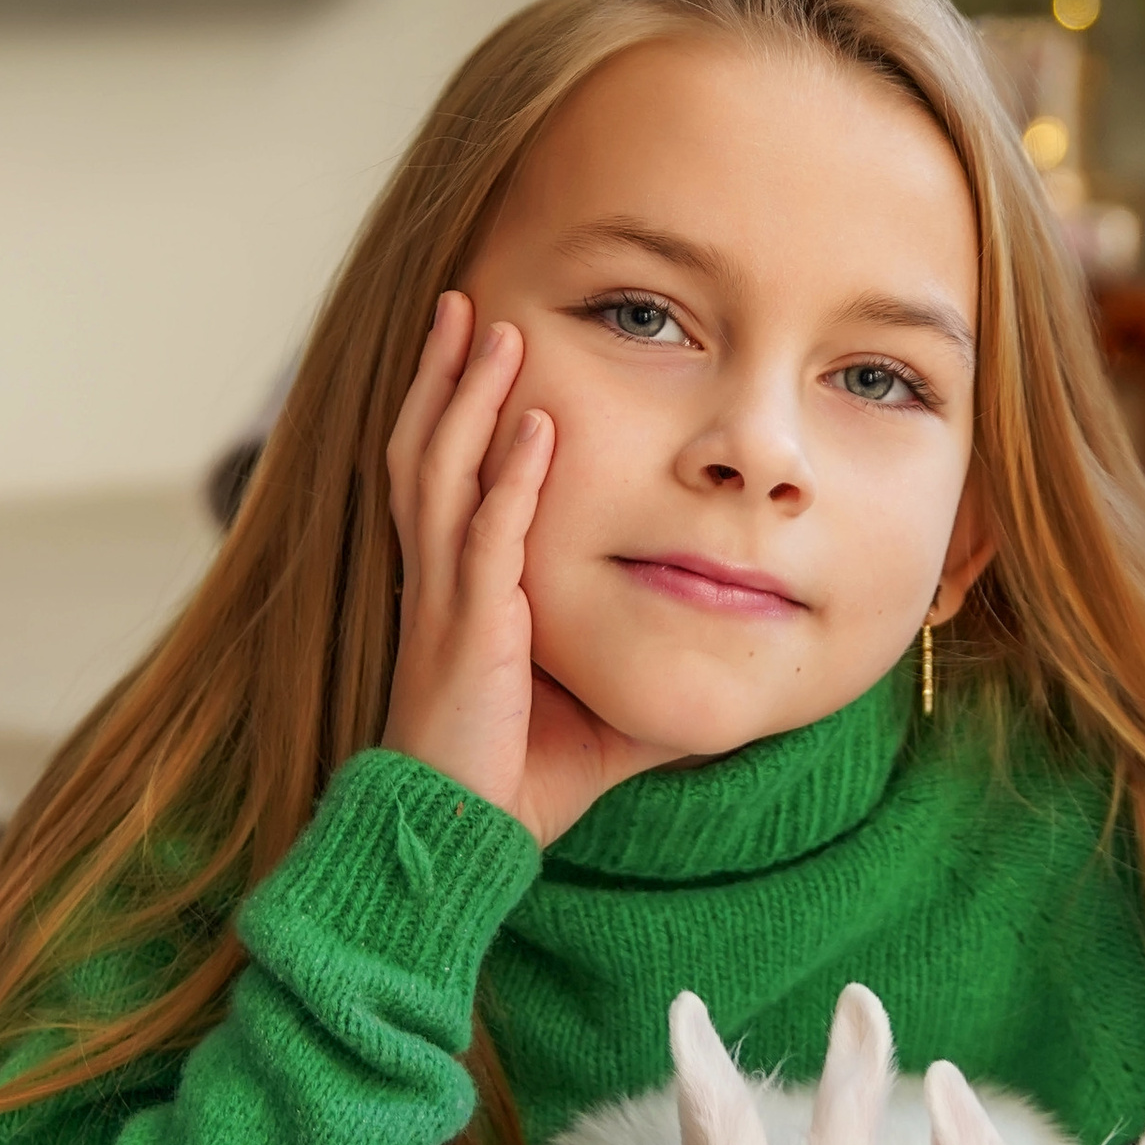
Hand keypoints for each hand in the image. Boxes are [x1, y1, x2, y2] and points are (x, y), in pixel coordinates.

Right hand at [380, 292, 662, 846]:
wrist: (458, 842)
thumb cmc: (520, 780)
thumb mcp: (597, 704)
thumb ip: (641, 662)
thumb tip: (717, 652)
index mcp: (457, 591)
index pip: (444, 476)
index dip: (451, 408)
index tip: (475, 346)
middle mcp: (440, 583)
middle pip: (426, 449)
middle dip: (444, 374)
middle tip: (461, 302)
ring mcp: (446, 603)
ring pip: (444, 473)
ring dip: (470, 397)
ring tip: (492, 328)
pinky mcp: (469, 634)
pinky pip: (489, 539)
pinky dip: (514, 480)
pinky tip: (540, 428)